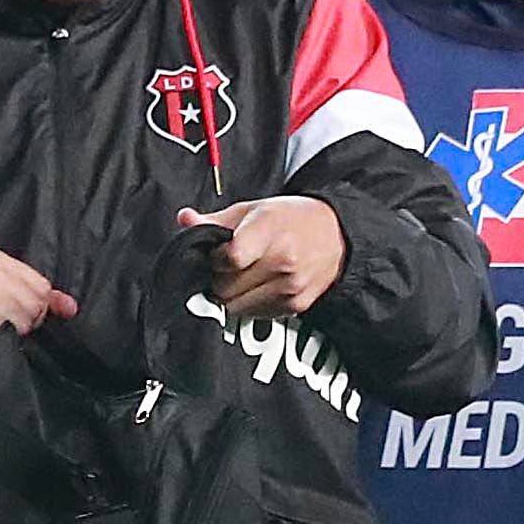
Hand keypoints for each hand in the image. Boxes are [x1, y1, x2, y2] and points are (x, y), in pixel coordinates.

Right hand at [0, 244, 72, 353]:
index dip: (36, 308)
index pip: (38, 283)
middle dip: (26, 319)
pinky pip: (9, 321)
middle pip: (34, 296)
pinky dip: (4, 335)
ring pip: (25, 310)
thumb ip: (37, 300)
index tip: (19, 321)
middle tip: (2, 329)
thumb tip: (70, 306)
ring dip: (15, 329)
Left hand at [184, 195, 347, 318]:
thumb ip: (216, 220)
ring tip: (245, 275)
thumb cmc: (291, 219)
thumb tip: (185, 220)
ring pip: (235, 306)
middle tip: (228, 266)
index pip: (229, 258)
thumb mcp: (253, 209)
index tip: (218, 254)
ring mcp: (290, 286)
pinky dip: (249, 303)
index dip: (214, 259)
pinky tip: (260, 285)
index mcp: (270, 229)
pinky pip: (254, 314)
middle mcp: (283, 260)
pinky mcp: (295, 306)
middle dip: (218, 279)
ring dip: (232, 294)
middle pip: (226, 287)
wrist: (337, 235)